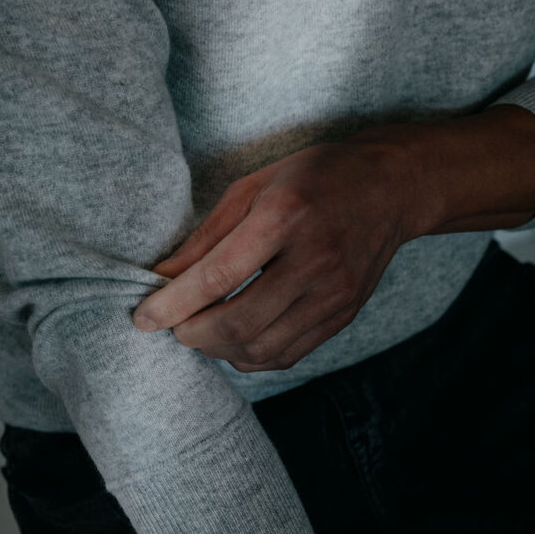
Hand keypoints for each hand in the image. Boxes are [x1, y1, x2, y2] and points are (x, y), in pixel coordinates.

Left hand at [131, 135, 421, 370]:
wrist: (392, 187)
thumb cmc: (315, 177)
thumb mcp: (253, 187)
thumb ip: (205, 236)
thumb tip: (161, 279)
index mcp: (285, 217)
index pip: (217, 277)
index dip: (172, 304)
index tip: (142, 319)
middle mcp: (315, 260)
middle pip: (239, 323)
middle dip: (192, 333)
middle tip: (173, 325)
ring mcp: (335, 293)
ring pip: (262, 348)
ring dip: (219, 349)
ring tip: (201, 330)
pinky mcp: (344, 315)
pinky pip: (288, 354)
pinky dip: (251, 356)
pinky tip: (235, 338)